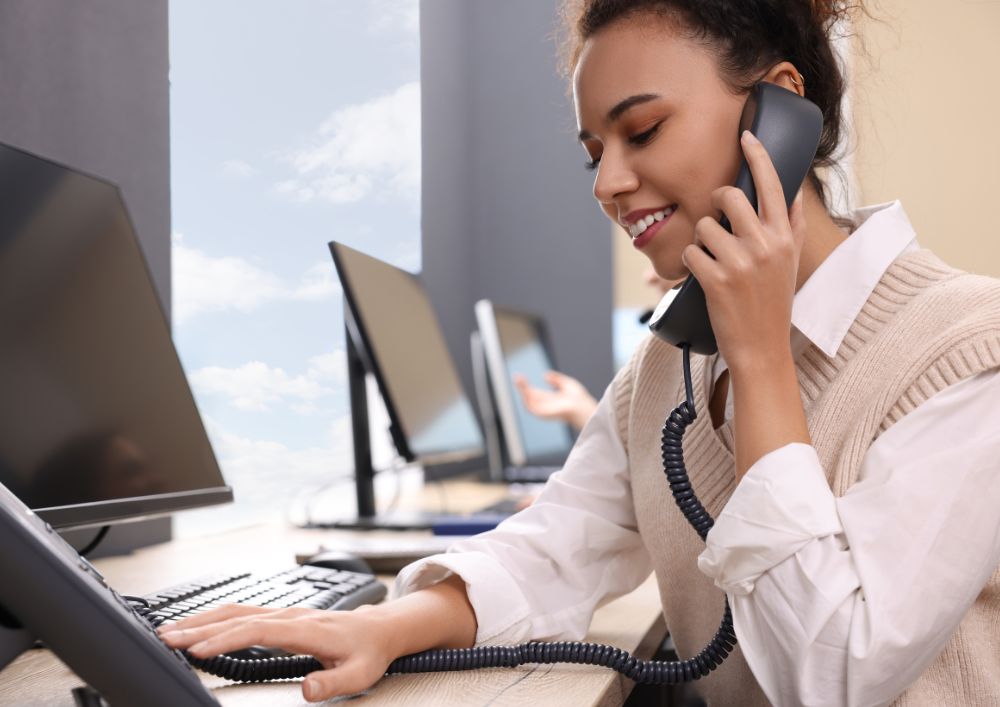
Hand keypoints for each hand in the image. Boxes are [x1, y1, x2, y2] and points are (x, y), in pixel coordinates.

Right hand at [158, 575, 476, 702]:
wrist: (379, 629)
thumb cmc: (368, 652)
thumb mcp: (360, 674)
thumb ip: (333, 682)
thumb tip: (307, 689)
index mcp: (306, 628)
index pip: (259, 630)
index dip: (227, 639)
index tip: (199, 650)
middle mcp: (291, 615)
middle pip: (238, 615)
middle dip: (200, 626)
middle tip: (166, 637)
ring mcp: (284, 613)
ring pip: (236, 610)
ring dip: (202, 618)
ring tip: (170, 630)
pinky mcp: (280, 616)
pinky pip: (242, 612)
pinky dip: (215, 617)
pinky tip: (197, 626)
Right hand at [514, 371, 597, 429]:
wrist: (584, 408)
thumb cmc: (580, 399)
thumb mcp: (567, 384)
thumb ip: (556, 379)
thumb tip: (544, 375)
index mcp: (550, 400)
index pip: (534, 393)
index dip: (526, 385)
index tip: (519, 377)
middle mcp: (545, 406)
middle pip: (529, 396)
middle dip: (522, 387)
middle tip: (516, 376)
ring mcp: (544, 411)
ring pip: (528, 402)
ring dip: (522, 391)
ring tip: (519, 380)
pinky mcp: (544, 414)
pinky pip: (531, 408)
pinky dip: (526, 399)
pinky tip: (525, 390)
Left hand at [681, 130, 805, 374]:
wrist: (762, 348)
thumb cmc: (773, 304)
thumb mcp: (790, 264)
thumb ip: (791, 228)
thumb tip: (792, 195)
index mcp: (783, 237)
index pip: (772, 186)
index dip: (757, 157)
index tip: (745, 135)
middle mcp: (765, 245)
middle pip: (728, 196)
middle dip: (714, 203)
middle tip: (715, 219)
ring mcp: (740, 263)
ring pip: (704, 226)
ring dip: (701, 240)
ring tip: (713, 260)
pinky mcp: (716, 281)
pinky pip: (690, 253)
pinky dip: (691, 264)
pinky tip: (704, 278)